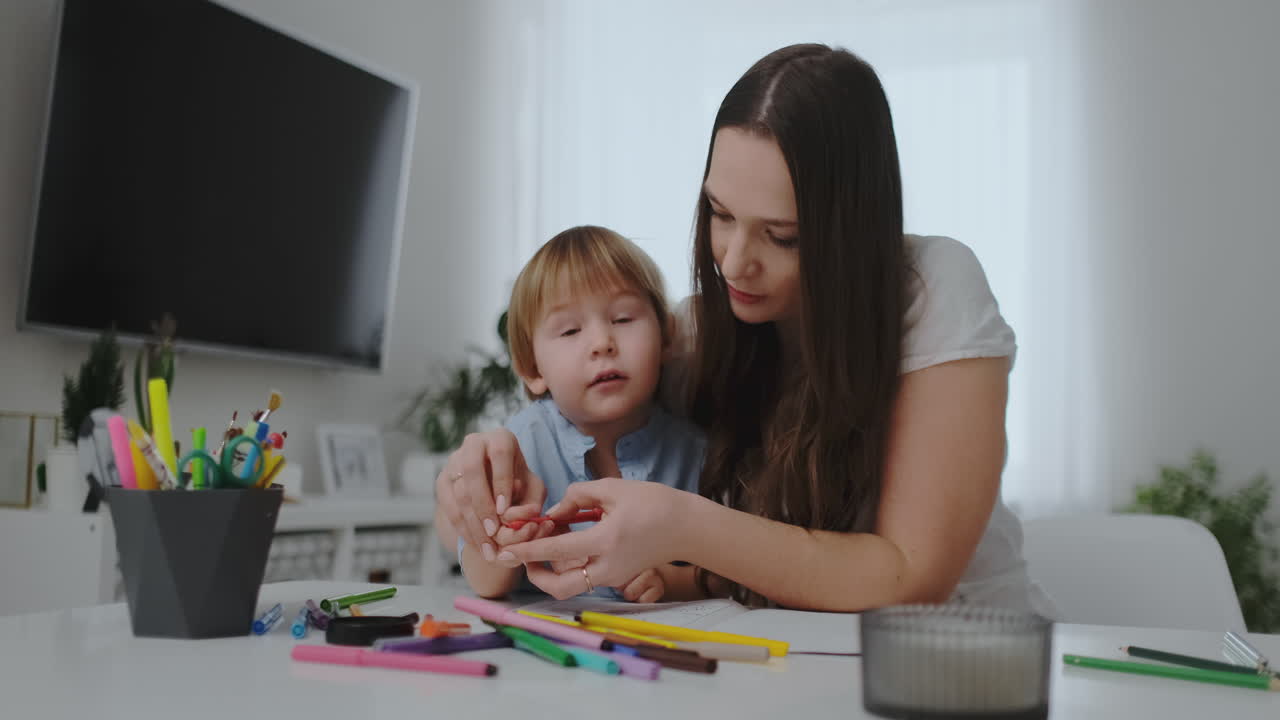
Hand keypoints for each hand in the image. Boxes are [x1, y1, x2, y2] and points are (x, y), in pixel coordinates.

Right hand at [436, 430, 546, 561]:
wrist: (496, 485)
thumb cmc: (521, 485)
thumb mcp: (535, 489)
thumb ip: (533, 500)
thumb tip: (526, 514)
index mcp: (500, 438)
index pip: (499, 454)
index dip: (501, 482)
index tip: (504, 510)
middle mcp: (474, 444)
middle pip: (472, 471)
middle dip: (482, 505)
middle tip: (493, 532)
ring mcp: (454, 461)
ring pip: (458, 491)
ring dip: (472, 522)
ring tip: (487, 546)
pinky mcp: (442, 480)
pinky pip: (448, 506)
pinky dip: (462, 527)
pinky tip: (475, 543)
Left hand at [498, 478, 695, 598]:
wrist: (687, 527)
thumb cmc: (655, 502)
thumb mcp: (614, 489)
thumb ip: (578, 496)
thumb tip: (553, 510)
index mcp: (606, 541)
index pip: (556, 551)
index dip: (526, 550)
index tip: (505, 549)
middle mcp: (607, 566)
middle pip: (560, 587)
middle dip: (535, 575)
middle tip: (521, 555)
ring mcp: (613, 576)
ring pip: (571, 586)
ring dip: (551, 571)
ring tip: (543, 544)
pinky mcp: (617, 576)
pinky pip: (585, 577)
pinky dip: (568, 565)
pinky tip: (565, 542)